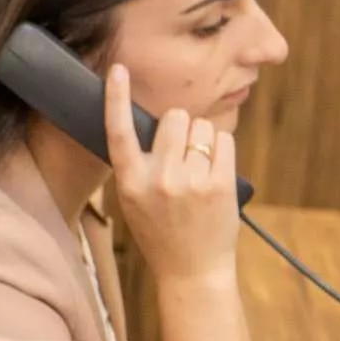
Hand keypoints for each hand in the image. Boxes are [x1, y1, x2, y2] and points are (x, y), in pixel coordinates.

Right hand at [104, 60, 240, 291]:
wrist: (191, 271)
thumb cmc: (161, 232)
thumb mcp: (133, 201)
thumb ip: (139, 165)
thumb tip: (158, 126)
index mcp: (130, 182)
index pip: (118, 131)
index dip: (116, 98)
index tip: (118, 69)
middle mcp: (158, 179)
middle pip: (173, 118)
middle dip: (180, 127)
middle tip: (181, 153)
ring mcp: (190, 182)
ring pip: (201, 127)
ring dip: (202, 140)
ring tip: (198, 169)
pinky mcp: (219, 184)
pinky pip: (223, 141)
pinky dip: (221, 150)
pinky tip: (214, 172)